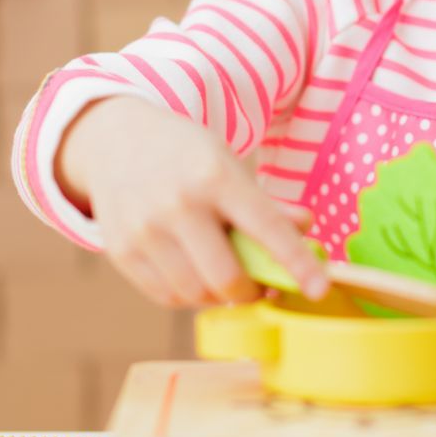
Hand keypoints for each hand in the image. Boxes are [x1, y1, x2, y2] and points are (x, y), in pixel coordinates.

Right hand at [57, 97, 328, 307]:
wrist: (115, 139)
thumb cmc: (186, 156)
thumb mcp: (229, 164)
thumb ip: (268, 203)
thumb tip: (306, 228)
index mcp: (214, 176)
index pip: (266, 228)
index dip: (297, 263)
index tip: (320, 289)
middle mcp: (178, 204)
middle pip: (226, 277)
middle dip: (250, 292)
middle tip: (259, 286)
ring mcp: (145, 230)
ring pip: (195, 294)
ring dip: (218, 296)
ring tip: (223, 275)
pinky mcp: (122, 251)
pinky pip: (167, 297)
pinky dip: (188, 295)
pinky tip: (193, 273)